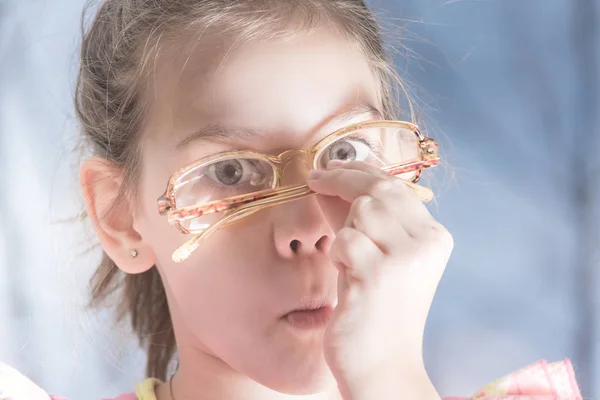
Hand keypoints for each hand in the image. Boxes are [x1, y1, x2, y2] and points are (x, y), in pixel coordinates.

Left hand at [307, 161, 452, 399]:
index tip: (331, 166)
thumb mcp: (378, 257)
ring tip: (349, 261)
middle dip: (341, 179)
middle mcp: (426, 243)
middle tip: (315, 179)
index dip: (359, 170)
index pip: (395, 185)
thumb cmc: (377, 310)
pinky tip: (346, 276)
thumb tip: (331, 180)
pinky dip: (337, 253)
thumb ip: (361, 219)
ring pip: (361, 210)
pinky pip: (344, 240)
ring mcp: (405, 258)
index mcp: (434, 237)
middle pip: (378, 189)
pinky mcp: (378, 274)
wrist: (382, 365)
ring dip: (343, 230)